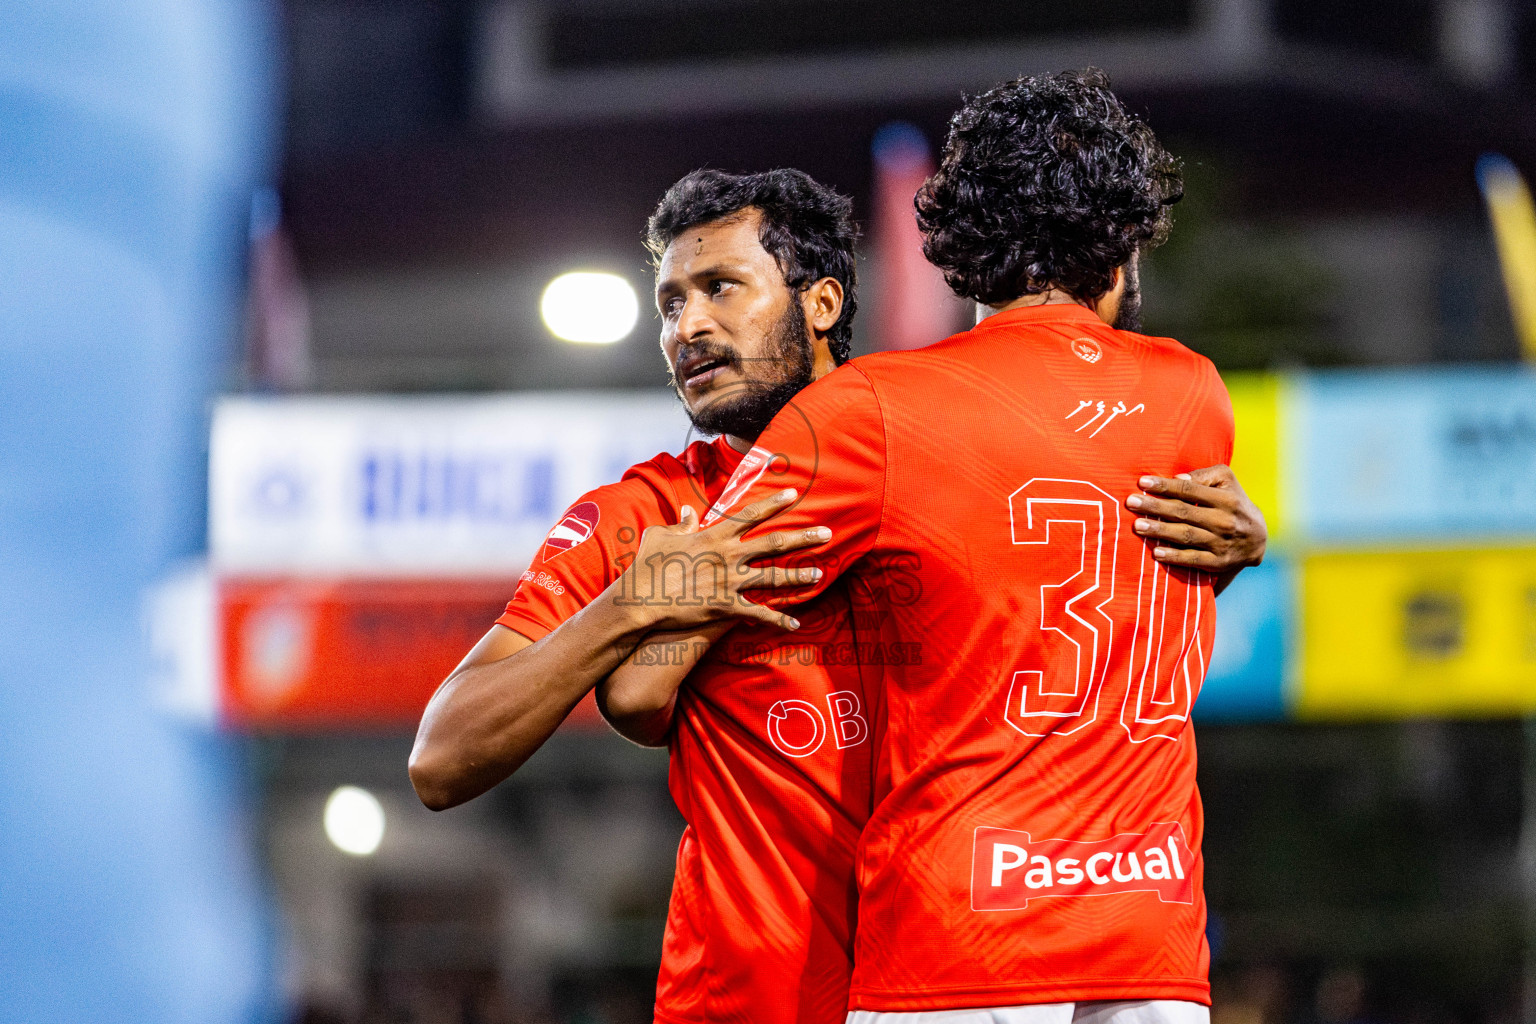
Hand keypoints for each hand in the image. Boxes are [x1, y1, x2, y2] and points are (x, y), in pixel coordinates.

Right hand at [619, 488, 829, 631]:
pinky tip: (796, 624)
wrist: (640, 600)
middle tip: (827, 533)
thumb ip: (680, 523)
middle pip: (775, 543)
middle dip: (804, 537)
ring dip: (799, 576)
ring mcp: (730, 582)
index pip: (751, 514)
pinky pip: (759, 614)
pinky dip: (779, 619)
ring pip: (774, 577)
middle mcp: (729, 556)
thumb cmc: (646, 566)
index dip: (775, 503)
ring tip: (820, 573)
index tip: (795, 494)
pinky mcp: (726, 607)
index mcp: (714, 535)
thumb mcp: (660, 535)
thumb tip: (689, 512)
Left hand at [1125, 465, 1266, 572]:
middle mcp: (1224, 521)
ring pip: (1185, 536)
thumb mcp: (1227, 483)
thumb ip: (1204, 476)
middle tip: (1131, 502)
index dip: (1165, 486)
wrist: (1259, 539)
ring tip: (1138, 526)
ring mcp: (1221, 543)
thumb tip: (1178, 478)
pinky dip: (1174, 557)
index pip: (1190, 491)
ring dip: (1160, 531)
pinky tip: (1156, 552)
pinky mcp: (1218, 562)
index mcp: (1226, 499)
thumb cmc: (1233, 503)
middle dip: (1155, 507)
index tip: (1142, 483)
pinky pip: (1193, 559)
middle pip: (1184, 512)